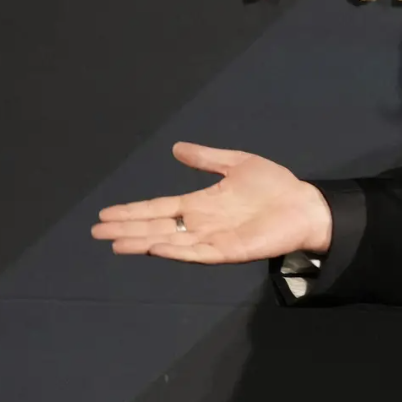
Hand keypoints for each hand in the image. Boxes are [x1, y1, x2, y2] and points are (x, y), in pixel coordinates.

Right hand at [91, 142, 332, 262]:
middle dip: (127, 229)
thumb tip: (177, 148)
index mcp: (201, 204)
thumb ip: (207, 158)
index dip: (132, 211)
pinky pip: (198, 253)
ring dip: (142, 242)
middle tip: (97, 232)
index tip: (105, 214)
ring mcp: (213, 239)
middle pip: (156, 227)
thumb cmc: (274, 186)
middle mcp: (201, 224)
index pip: (159, 208)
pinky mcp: (229, 251)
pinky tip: (155, 248)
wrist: (305, 204)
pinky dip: (176, 251)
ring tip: (116, 243)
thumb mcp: (237, 164)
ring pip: (170, 242)